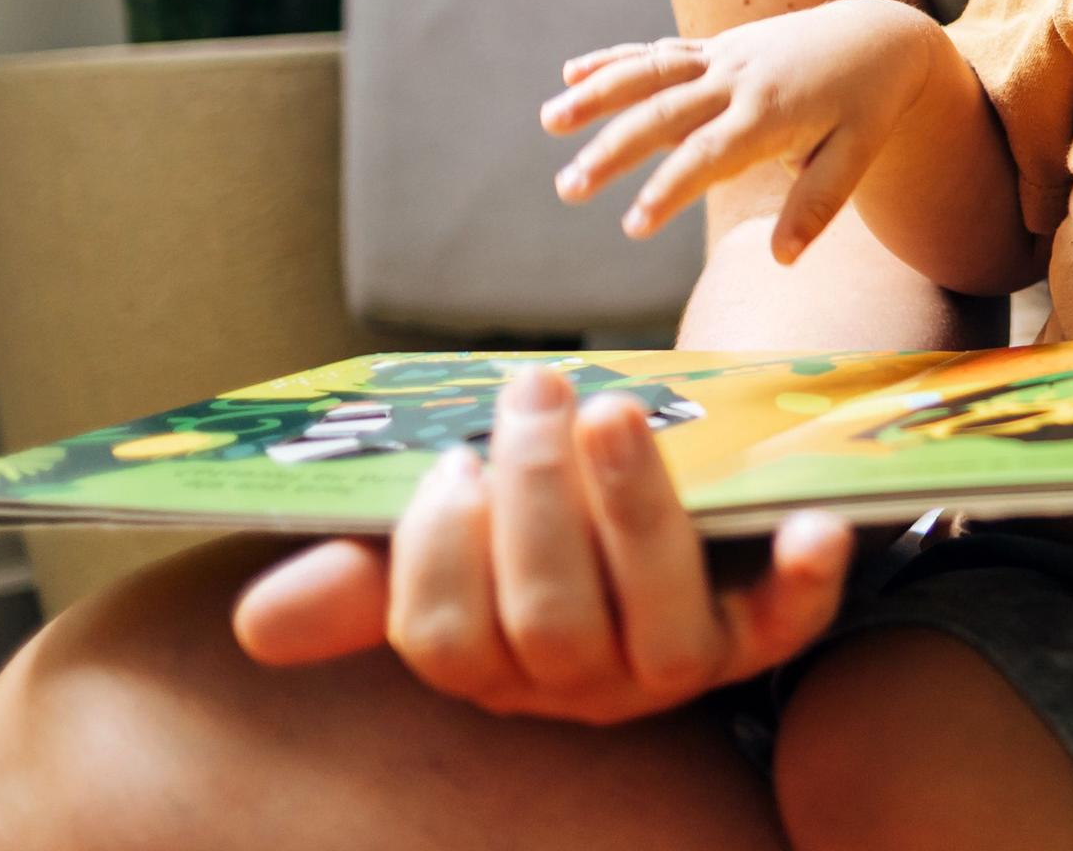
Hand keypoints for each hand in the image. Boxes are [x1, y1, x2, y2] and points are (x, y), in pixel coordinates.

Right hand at [230, 364, 849, 722]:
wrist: (671, 519)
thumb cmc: (542, 529)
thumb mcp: (455, 543)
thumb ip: (366, 575)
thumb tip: (257, 621)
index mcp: (496, 662)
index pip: (450, 639)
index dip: (442, 554)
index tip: (450, 461)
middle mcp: (583, 683)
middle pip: (550, 623)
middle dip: (537, 501)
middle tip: (536, 389)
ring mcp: (675, 663)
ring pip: (653, 621)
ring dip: (633, 512)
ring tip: (613, 410)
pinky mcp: (761, 634)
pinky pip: (788, 625)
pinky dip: (805, 579)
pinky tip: (814, 523)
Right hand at [543, 0, 942, 262]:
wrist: (879, 35)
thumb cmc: (868, 104)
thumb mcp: (859, 153)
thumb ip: (818, 204)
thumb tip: (783, 259)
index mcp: (772, 113)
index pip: (709, 156)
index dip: (669, 190)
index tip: (632, 225)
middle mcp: (739, 80)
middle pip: (664, 114)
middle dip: (613, 151)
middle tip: (567, 188)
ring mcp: (723, 58)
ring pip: (651, 72)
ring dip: (598, 93)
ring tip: (549, 121)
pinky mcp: (716, 48)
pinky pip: (661, 52)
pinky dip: (616, 59)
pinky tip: (571, 73)